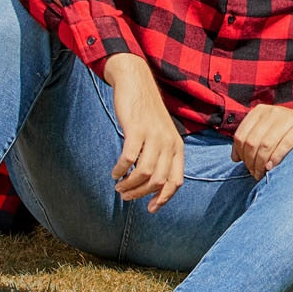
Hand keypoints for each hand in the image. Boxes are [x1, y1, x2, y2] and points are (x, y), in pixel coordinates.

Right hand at [104, 53, 184, 212]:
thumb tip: (152, 185)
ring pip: (144, 174)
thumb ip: (161, 156)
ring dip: (129, 186)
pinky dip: (120, 170)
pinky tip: (115, 172)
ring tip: (119, 187)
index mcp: (177, 146)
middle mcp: (169, 142)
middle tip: (125, 196)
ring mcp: (154, 135)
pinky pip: (129, 159)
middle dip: (140, 194)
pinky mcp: (137, 129)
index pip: (176, 181)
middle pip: (158, 182)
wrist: (137, 82)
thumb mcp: (161, 134)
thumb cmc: (146, 113)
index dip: (163, 199)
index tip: (149, 208)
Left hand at [232, 103, 292, 179]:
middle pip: (252, 142)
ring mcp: (288, 117)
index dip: (240, 155)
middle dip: (250, 162)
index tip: (246, 167)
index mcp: (260, 111)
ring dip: (261, 164)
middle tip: (255, 174)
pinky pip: (284, 145)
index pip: (241, 136)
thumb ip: (250, 141)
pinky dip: (276, 158)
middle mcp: (272, 112)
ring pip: (265, 145)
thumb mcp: (267, 132)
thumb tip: (235, 158)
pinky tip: (273, 167)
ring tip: (262, 174)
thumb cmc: (287, 133)